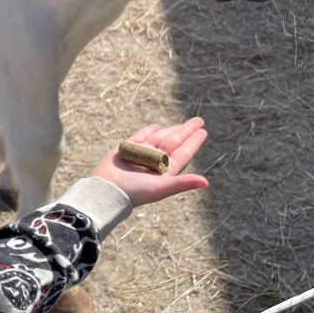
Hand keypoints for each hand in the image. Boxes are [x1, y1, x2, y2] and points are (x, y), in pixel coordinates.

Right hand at [91, 118, 208, 206]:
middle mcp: (155, 161)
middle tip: (199, 121)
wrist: (107, 189)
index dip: (194, 142)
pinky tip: (157, 126)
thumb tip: (206, 183)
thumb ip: (182, 183)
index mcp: (165, 171)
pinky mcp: (128, 148)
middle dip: (186, 131)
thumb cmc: (135, 191)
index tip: (203, 131)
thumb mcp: (161, 188)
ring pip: (160, 137)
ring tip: (183, 124)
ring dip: (171, 129)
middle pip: (174, 142)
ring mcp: (142, 153)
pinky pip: (142, 136)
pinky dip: (149, 130)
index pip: (183, 153)